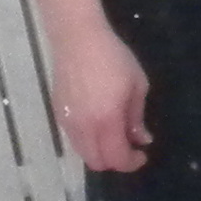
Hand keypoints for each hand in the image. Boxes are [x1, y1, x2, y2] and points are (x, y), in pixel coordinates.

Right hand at [43, 8, 151, 172]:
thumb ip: (137, 117)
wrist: (78, 38)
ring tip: (114, 135)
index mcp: (106, 120)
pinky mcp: (58, 113)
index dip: (132, 163)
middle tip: (129, 146)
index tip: (142, 154)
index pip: (116, 158)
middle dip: (115, 161)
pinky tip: (98, 123)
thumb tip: (141, 139)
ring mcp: (68, 121)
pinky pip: (74, 139)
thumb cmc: (113, 57)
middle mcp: (84, 127)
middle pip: (97, 163)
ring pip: (83, 153)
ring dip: (100, 152)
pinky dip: (88, 141)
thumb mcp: (136, 85)